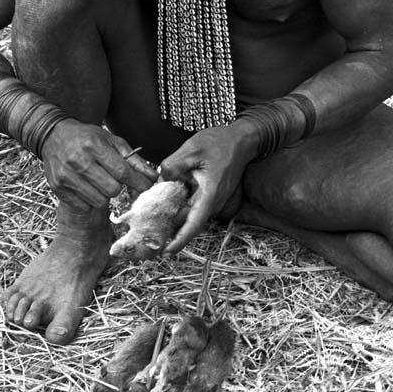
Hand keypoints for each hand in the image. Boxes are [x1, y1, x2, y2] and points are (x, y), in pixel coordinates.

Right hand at [41, 119, 156, 210]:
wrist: (54, 136)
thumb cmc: (88, 138)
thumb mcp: (112, 141)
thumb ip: (134, 160)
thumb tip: (153, 177)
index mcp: (94, 146)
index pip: (123, 172)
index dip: (138, 182)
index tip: (146, 186)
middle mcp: (78, 161)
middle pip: (112, 189)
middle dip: (118, 186)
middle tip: (114, 178)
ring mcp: (66, 176)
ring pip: (99, 201)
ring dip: (104, 194)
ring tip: (99, 181)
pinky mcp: (57, 188)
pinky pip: (83, 205)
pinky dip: (89, 199)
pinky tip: (86, 186)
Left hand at [159, 121, 255, 253]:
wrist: (242, 139)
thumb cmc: (220, 142)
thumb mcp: (191, 149)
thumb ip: (172, 166)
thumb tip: (160, 181)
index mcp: (210, 194)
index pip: (194, 224)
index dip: (180, 240)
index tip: (167, 251)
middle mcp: (213, 201)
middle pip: (190, 222)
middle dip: (171, 231)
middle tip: (150, 239)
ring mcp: (213, 199)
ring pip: (191, 214)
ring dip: (174, 219)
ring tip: (153, 222)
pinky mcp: (211, 194)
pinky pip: (194, 205)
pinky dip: (180, 207)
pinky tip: (166, 202)